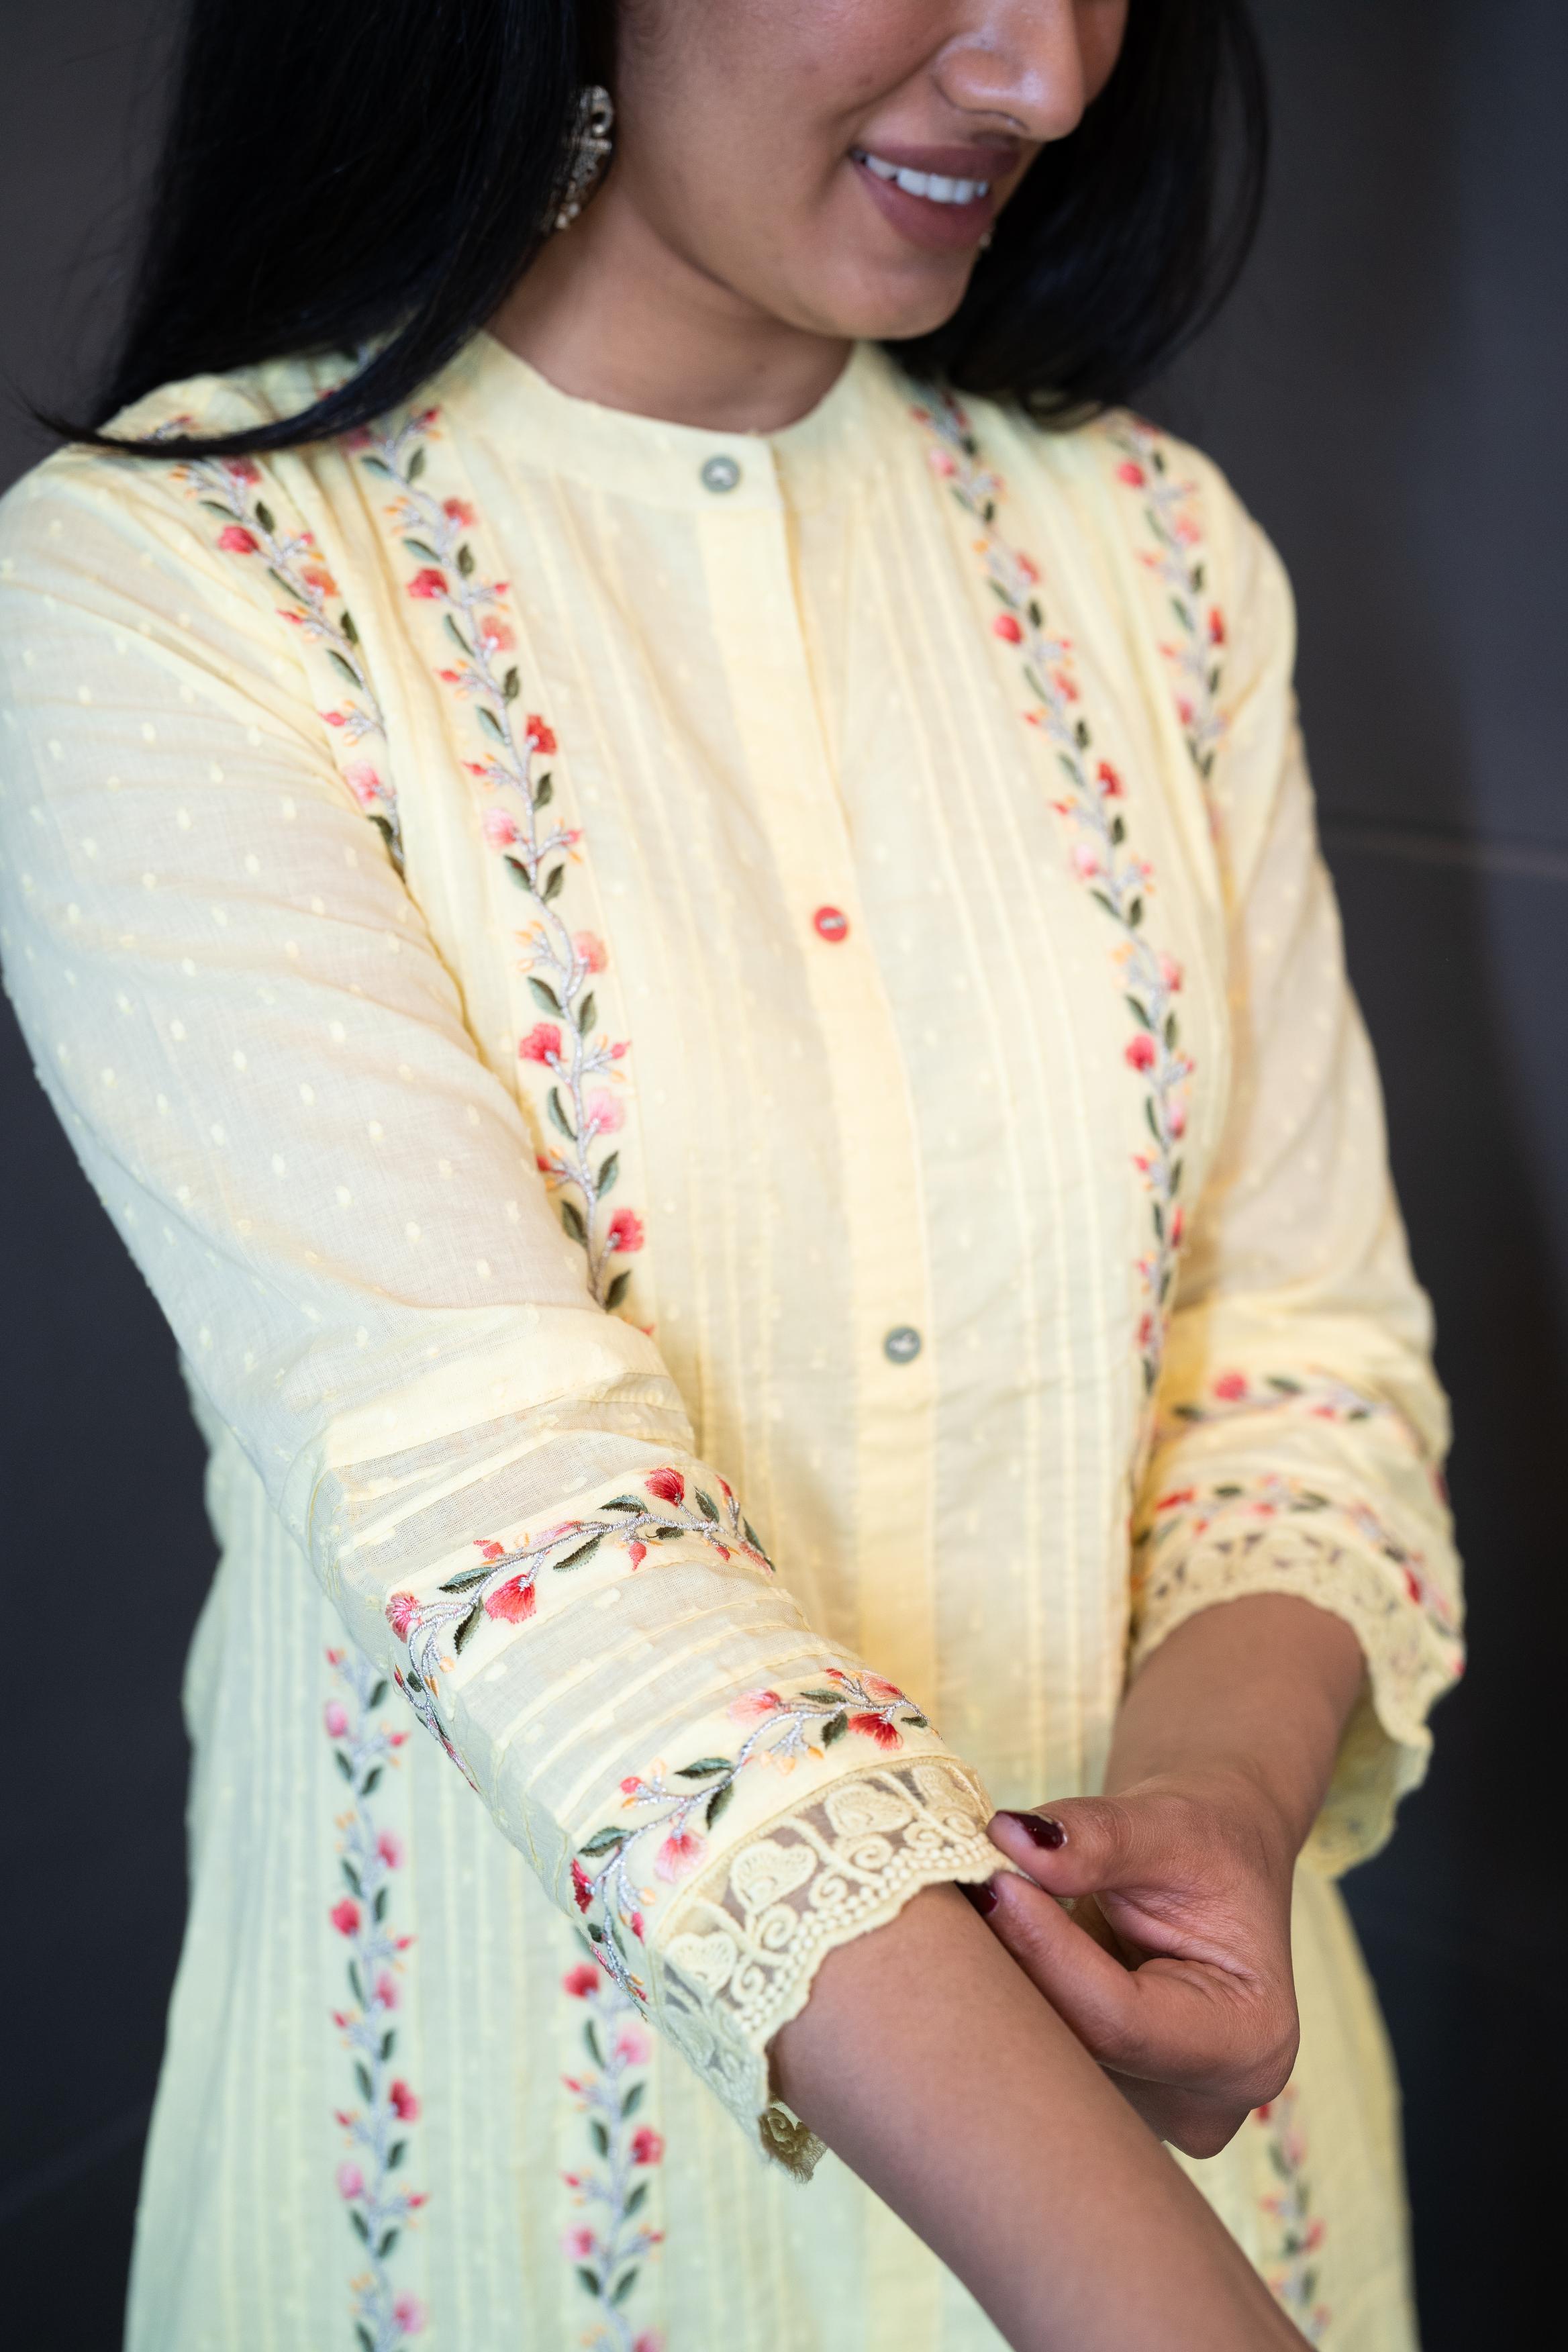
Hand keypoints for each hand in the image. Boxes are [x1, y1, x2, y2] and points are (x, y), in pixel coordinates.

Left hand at [969, 1767, 1301, 2158]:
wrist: (1206, 1867)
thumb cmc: (1203, 1845)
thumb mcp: (1167, 1824)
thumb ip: (1096, 1835)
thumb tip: (1012, 1837)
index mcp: (1248, 2043)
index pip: (1117, 2020)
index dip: (1043, 1949)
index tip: (992, 1880)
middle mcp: (1203, 2104)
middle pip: (1075, 2052)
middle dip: (1010, 1975)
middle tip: (964, 1891)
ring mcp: (1149, 2114)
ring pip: (1044, 2061)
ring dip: (1000, 1988)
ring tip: (983, 1913)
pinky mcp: (1102, 2103)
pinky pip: (1034, 2058)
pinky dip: (1007, 2003)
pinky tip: (998, 1953)